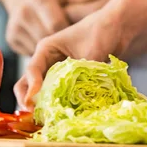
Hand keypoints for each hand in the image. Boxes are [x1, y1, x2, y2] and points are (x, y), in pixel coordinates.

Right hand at [6, 0, 69, 55]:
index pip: (56, 25)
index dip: (68, 32)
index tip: (75, 35)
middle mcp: (24, 13)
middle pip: (47, 39)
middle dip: (59, 44)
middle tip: (71, 46)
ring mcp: (15, 27)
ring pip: (37, 49)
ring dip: (50, 52)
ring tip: (60, 47)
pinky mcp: (10, 39)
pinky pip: (29, 53)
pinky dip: (40, 53)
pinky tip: (47, 48)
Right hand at [14, 9, 128, 109]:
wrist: (117, 26)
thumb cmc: (102, 30)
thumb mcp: (91, 52)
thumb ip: (82, 73)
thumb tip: (77, 98)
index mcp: (47, 49)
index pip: (32, 70)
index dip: (31, 88)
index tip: (32, 104)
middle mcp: (48, 60)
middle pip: (28, 82)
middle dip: (29, 100)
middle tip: (35, 117)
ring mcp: (57, 70)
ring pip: (41, 90)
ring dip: (42, 104)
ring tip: (47, 120)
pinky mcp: (68, 79)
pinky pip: (58, 93)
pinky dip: (57, 103)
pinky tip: (63, 114)